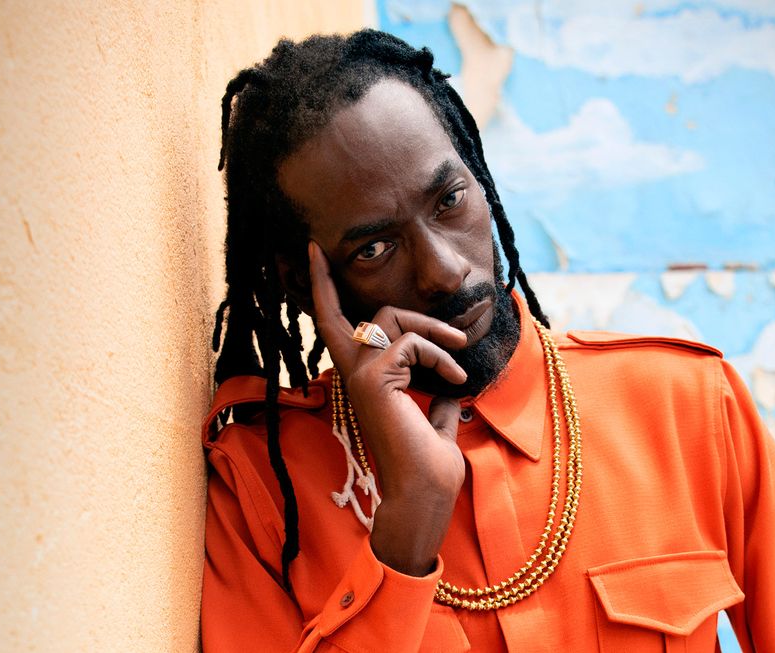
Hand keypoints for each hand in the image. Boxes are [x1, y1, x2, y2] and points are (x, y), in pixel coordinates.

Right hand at [308, 241, 467, 574]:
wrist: (424, 495)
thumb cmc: (429, 468)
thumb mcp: (434, 422)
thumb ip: (435, 402)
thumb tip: (449, 394)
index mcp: (363, 382)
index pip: (338, 329)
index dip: (324, 291)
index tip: (315, 255)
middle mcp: (353, 375)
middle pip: (345, 313)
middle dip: (342, 286)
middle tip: (348, 269)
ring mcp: (359, 375)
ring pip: (389, 317)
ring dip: (431, 329)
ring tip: (460, 354)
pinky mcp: (373, 377)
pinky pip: (409, 340)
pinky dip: (439, 352)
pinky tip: (455, 376)